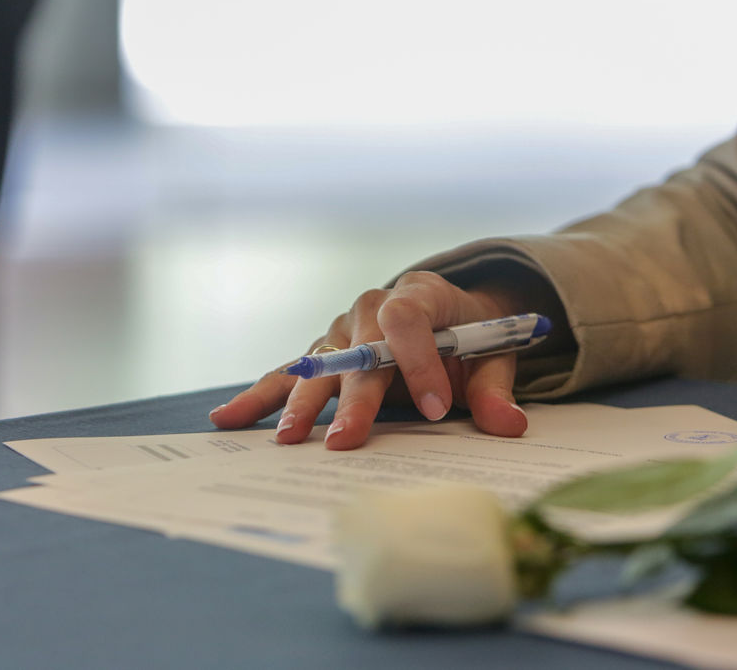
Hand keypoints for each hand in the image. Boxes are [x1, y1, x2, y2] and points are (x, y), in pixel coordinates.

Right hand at [208, 271, 527, 448]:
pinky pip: (288, 374)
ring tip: (287, 439)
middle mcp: (372, 307)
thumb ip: (497, 390)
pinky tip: (226, 419)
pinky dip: (260, 397)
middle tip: (347, 440)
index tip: (435, 408)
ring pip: (319, 365)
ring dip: (302, 403)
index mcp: (420, 295)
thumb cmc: (472, 339)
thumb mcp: (494, 358)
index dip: (419, 362)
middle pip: (358, 350)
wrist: (450, 317)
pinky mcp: (322, 354)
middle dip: (355, 398)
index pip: (410, 319)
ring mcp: (341, 331)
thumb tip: (510, 425)